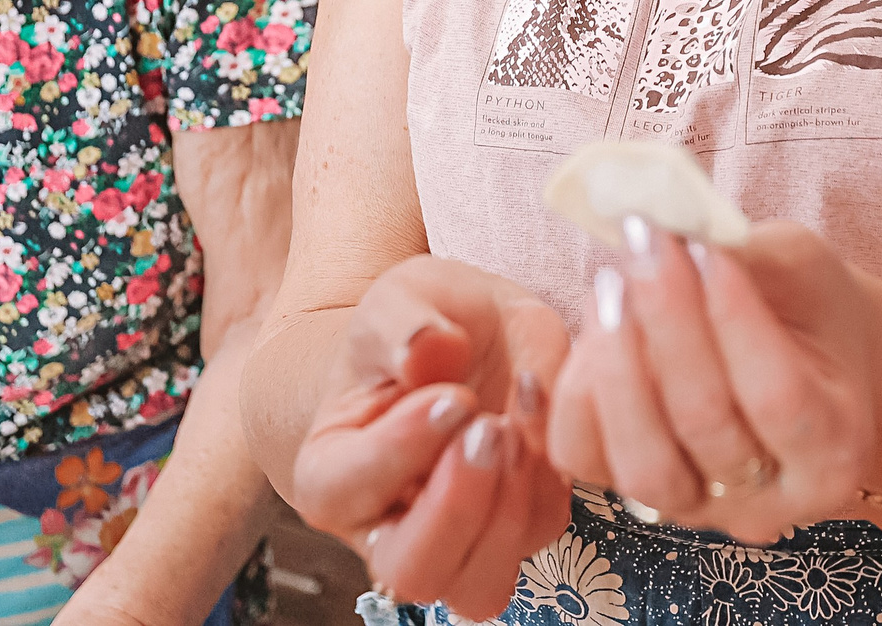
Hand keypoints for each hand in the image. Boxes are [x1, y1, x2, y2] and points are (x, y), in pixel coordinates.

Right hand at [293, 257, 571, 618]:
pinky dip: (550, 474)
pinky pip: (540, 529)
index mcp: (331, 472)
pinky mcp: (514, 526)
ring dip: (510, 503)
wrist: (460, 325)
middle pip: (413, 571)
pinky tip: (536, 404)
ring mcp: (455, 539)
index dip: (400, 450)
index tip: (451, 395)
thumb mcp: (398, 298)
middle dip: (459, 507)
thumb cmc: (414, 322)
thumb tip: (426, 351)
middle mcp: (385, 525)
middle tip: (489, 428)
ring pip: (481, 583)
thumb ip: (403, 323)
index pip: (346, 491)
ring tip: (517, 418)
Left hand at [547, 217, 874, 544]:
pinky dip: (577, 391)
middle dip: (668, 320)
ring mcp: (698, 509)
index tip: (704, 248)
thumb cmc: (805, 308)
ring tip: (613, 282)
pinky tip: (593, 324)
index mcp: (836, 450)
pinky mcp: (632, 497)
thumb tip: (669, 217)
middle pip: (705, 422)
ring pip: (642, 460)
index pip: (779, 398)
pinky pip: (584, 457)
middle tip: (646, 241)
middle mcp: (770, 502)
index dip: (734, 320)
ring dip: (618, 361)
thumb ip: (747, 255)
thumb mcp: (801, 268)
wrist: (793, 355)